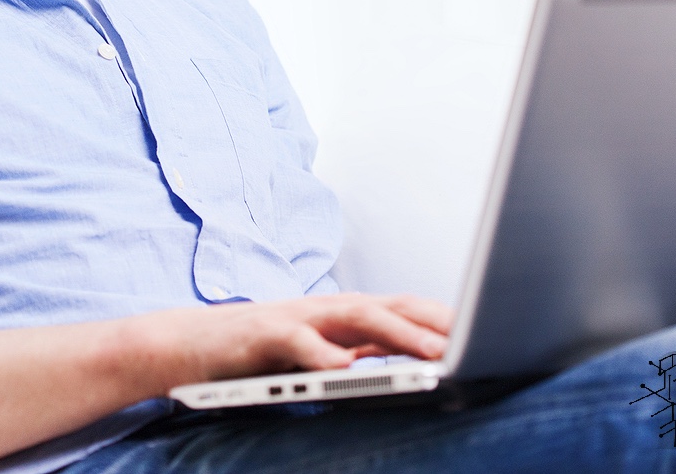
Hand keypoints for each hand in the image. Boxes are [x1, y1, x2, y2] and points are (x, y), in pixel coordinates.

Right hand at [136, 292, 453, 390]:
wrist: (190, 345)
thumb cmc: (261, 353)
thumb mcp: (320, 355)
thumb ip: (361, 356)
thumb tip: (414, 367)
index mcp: (343, 316)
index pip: (404, 309)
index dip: (443, 318)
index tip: (485, 331)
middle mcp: (326, 309)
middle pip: (389, 306)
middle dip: (434, 322)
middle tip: (475, 342)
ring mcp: (296, 317)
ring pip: (353, 316)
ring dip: (396, 332)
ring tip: (430, 353)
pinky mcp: (263, 335)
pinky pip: (297, 342)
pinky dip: (322, 354)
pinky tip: (344, 369)